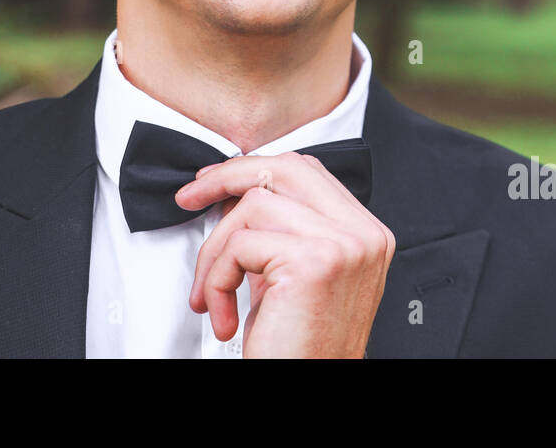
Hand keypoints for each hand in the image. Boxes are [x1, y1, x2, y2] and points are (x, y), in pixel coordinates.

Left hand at [175, 151, 395, 357]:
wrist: (306, 386)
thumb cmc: (298, 347)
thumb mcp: (291, 276)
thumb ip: (279, 230)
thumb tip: (232, 193)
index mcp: (365, 233)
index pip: (307, 171)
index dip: (254, 169)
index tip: (215, 182)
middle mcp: (362, 234)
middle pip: (284, 169)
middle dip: (226, 178)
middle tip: (190, 198)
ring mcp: (342, 245)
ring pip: (252, 207)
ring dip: (216, 252)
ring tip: (214, 294)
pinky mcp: (312, 263)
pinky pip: (239, 247)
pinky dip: (216, 281)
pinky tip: (223, 314)